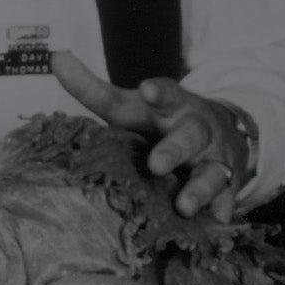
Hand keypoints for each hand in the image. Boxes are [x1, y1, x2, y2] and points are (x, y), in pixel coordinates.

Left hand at [51, 52, 249, 221]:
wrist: (221, 136)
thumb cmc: (161, 122)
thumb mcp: (131, 106)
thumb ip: (94, 89)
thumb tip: (56, 59)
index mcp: (174, 105)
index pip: (169, 94)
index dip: (160, 92)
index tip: (148, 90)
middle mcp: (198, 131)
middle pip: (190, 136)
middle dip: (174, 150)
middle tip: (156, 165)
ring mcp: (216, 160)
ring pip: (212, 173)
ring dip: (199, 190)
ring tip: (184, 206)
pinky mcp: (227, 188)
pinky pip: (226, 204)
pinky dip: (220, 215)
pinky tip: (214, 225)